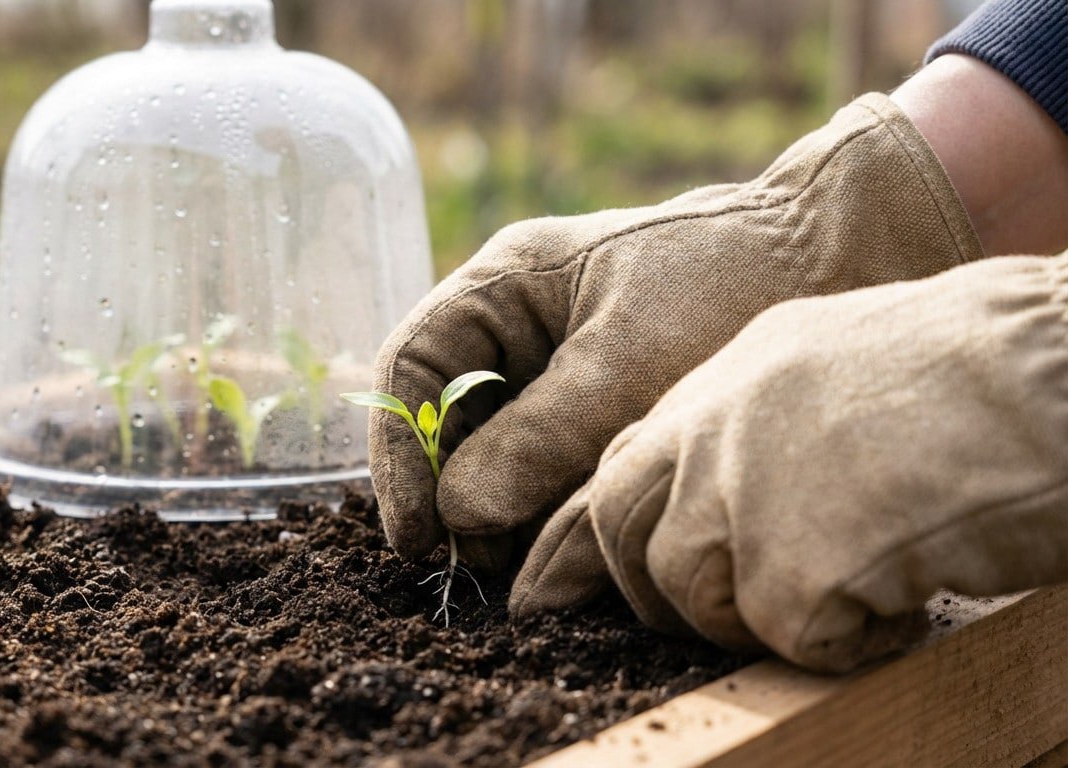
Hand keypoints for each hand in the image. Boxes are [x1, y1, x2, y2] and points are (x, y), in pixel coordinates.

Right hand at [369, 94, 980, 567]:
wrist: (837, 260)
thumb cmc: (728, 284)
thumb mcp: (627, 363)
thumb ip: (540, 438)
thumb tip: (461, 516)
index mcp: (506, 284)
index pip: (412, 367)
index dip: (398, 452)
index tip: (419, 532)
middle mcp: (517, 329)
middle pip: (444, 420)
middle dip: (450, 494)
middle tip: (475, 567)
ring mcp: (556, 372)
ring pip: (493, 453)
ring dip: (497, 513)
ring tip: (518, 567)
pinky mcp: (596, 413)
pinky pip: (546, 469)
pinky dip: (544, 511)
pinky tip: (564, 545)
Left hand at [511, 253, 1067, 672]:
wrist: (1049, 371)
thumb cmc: (974, 367)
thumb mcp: (830, 363)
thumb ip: (755, 418)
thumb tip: (718, 493)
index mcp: (723, 378)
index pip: (617, 466)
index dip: (590, 535)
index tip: (557, 590)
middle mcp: (711, 429)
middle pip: (624, 534)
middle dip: (653, 592)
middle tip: (729, 612)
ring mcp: (740, 493)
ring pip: (693, 595)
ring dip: (762, 614)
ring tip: (852, 584)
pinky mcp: (787, 565)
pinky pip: (786, 636)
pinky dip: (844, 637)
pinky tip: (904, 595)